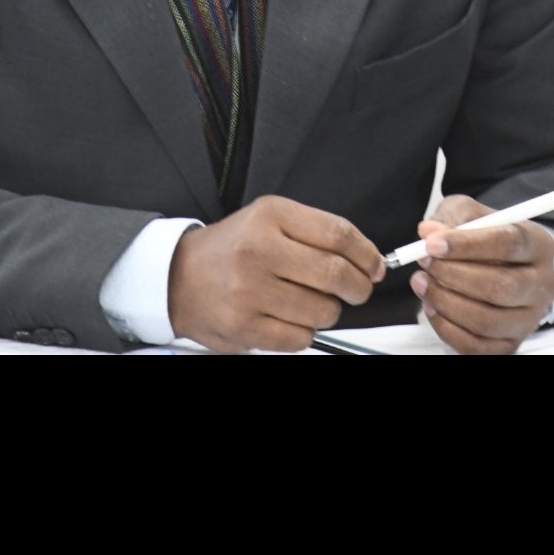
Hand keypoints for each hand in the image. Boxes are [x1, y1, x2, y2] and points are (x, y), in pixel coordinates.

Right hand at [169, 194, 385, 351]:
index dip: (366, 253)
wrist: (178, 277)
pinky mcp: (244, 326)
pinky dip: (305, 332)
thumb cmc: (232, 248)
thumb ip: (315, 233)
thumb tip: (367, 261)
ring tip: (313, 302)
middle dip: (358, 286)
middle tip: (358, 289)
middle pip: (335, 273)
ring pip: (322, 310)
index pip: (337, 233)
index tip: (375, 265)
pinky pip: (299, 338)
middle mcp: (259, 250)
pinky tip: (290, 318)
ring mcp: (250, 290)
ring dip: (329, 311)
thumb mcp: (269, 220)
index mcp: (270, 216)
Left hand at [410, 195, 553, 354]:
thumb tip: (428, 232)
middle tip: (424, 262)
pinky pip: (477, 345)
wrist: (510, 266)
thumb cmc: (489, 236)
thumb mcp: (473, 214)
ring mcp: (528, 319)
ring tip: (422, 282)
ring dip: (445, 302)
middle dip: (453, 275)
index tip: (431, 243)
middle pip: (500, 287)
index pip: (507, 244)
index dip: (467, 244)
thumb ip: (451, 218)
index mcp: (538, 245)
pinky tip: (431, 306)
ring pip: (487, 320)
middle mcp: (541, 284)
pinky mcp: (511, 343)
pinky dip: (447, 328)